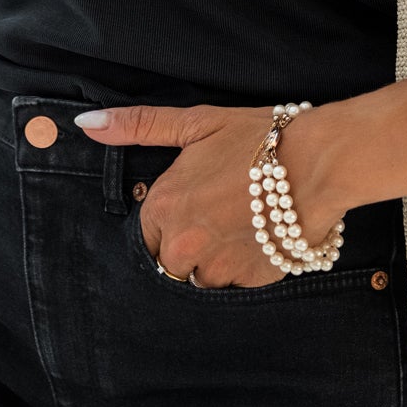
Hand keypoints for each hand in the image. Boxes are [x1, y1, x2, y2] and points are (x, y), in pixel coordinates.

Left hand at [75, 103, 347, 288]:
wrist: (318, 161)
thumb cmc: (259, 137)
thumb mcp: (197, 123)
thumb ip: (140, 125)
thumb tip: (87, 122)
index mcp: (165, 206)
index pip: (148, 236)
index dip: (172, 221)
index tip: (197, 206)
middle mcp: (184, 243)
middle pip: (172, 263)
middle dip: (192, 246)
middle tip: (224, 216)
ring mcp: (218, 267)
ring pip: (204, 278)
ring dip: (218, 261)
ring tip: (245, 228)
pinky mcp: (252, 281)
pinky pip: (238, 285)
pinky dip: (247, 268)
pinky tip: (263, 239)